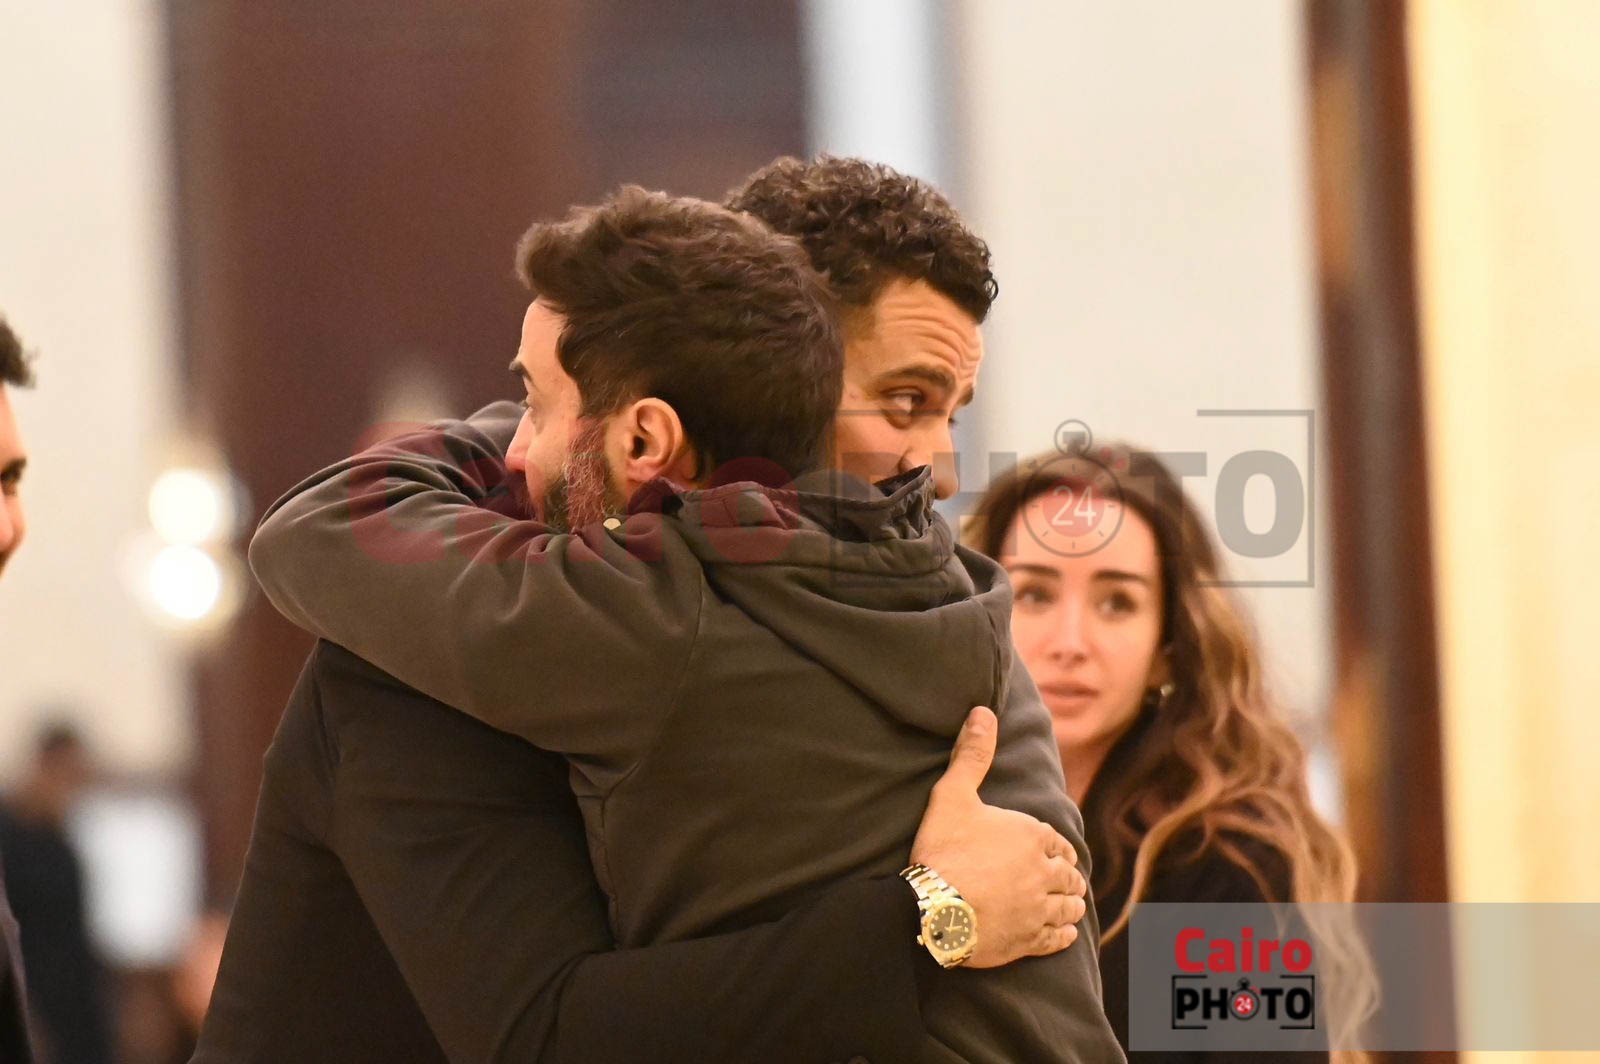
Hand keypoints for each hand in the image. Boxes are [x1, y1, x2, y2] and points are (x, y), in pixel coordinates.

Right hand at [909, 706, 1087, 968]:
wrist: (933, 909)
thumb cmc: (943, 849)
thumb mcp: (952, 794)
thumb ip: (972, 754)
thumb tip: (983, 710)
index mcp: (1032, 835)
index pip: (1058, 841)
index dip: (1057, 847)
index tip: (1058, 853)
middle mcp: (1044, 872)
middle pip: (1068, 875)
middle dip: (1067, 876)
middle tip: (1065, 880)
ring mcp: (1039, 909)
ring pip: (1068, 907)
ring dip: (1070, 904)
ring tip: (1069, 905)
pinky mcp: (1029, 941)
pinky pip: (1057, 939)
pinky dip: (1064, 936)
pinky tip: (1064, 935)